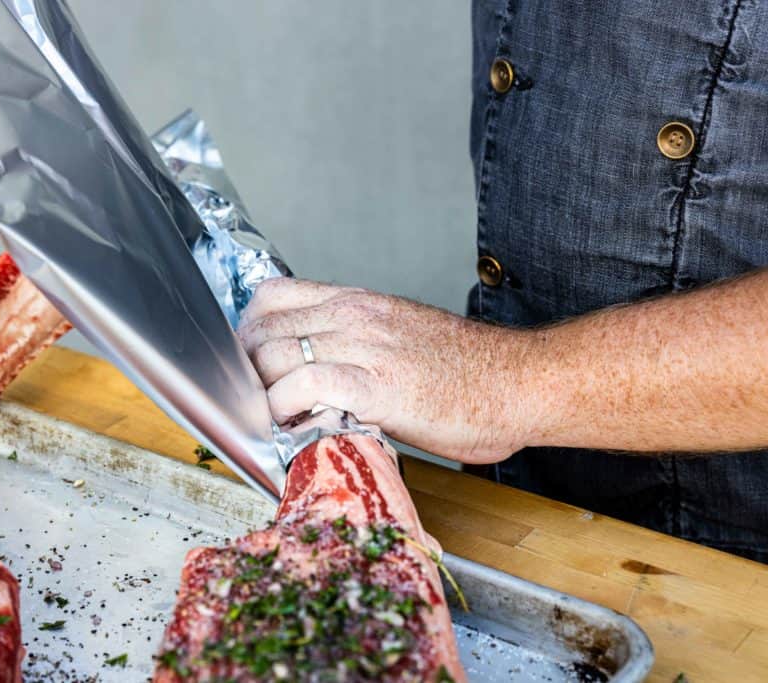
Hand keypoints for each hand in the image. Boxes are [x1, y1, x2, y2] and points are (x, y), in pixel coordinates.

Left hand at [238, 278, 543, 463]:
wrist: (519, 382)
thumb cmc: (467, 370)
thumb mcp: (399, 335)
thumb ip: (355, 341)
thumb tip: (315, 364)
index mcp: (357, 302)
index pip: (270, 296)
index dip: (250, 333)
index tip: (254, 366)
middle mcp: (353, 316)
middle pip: (260, 330)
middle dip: (248, 372)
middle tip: (260, 404)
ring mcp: (363, 347)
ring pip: (272, 354)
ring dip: (261, 393)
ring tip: (278, 420)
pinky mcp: (376, 386)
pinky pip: (304, 383)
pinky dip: (285, 407)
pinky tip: (296, 425)